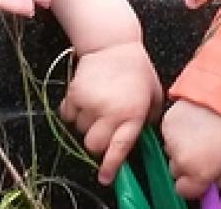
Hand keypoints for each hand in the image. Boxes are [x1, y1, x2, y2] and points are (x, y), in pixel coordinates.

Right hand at [58, 40, 162, 184]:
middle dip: (97, 142)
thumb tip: (146, 134)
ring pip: (79, 131)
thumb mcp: (153, 91)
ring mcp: (90, 104)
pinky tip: (84, 99)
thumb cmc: (137, 68)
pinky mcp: (74, 95)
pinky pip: (67, 115)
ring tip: (97, 105)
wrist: (112, 43)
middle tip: (104, 128)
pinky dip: (73, 112)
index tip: (105, 177)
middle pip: (93, 145)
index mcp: (133, 113)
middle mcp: (110, 112)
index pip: (119, 147)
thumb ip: (151, 115)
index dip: (111, 166)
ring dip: (86, 124)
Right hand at [162, 100, 220, 198]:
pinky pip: (168, 135)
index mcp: (199, 173)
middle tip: (200, 153)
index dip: (192, 186)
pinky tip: (192, 124)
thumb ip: (220, 179)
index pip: (184, 191)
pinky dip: (177, 132)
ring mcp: (171, 141)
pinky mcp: (166, 124)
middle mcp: (181, 160)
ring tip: (198, 135)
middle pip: (176, 172)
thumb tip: (212, 183)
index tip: (198, 179)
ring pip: (170, 152)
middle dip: (186, 166)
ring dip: (180, 148)